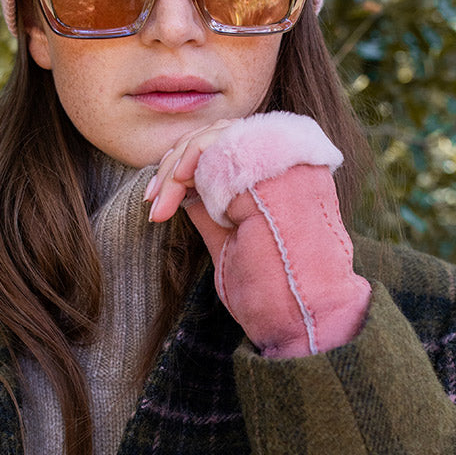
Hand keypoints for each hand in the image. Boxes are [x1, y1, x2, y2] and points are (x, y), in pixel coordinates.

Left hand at [145, 113, 370, 357]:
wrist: (303, 318)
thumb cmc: (273, 291)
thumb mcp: (232, 245)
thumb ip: (213, 212)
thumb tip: (186, 192)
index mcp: (285, 179)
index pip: (229, 148)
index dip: (187, 168)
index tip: (158, 202)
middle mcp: (289, 162)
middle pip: (219, 136)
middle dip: (175, 166)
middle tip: (152, 201)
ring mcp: (283, 161)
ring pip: (214, 137)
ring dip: (176, 167)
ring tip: (159, 202)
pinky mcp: (271, 165)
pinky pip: (218, 146)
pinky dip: (188, 165)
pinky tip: (174, 194)